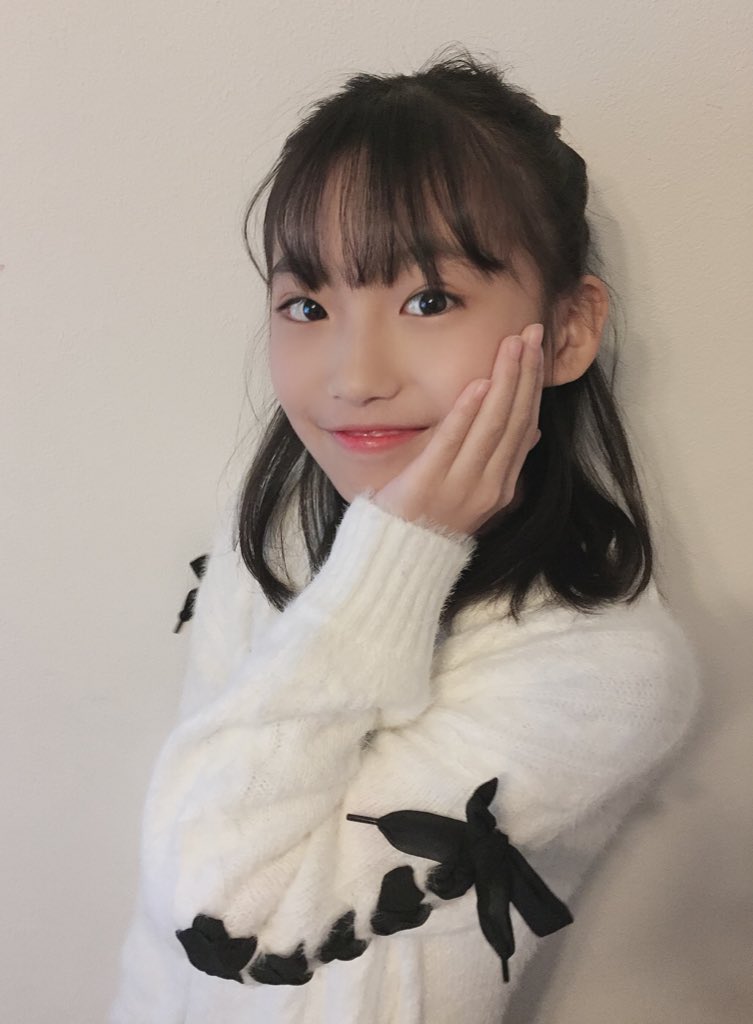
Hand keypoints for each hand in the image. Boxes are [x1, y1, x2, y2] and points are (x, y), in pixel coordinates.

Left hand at [371, 322, 544, 536]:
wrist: (399, 559)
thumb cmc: (433, 520)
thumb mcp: (475, 493)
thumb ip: (502, 461)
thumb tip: (534, 431)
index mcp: (502, 486)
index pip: (526, 426)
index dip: (533, 385)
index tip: (535, 350)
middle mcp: (489, 485)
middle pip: (516, 419)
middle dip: (525, 373)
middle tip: (530, 334)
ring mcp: (461, 485)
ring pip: (493, 425)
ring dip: (505, 381)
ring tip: (512, 345)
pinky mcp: (430, 483)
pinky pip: (452, 442)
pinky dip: (467, 412)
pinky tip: (479, 383)